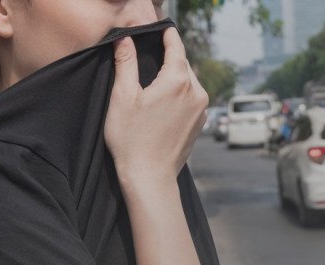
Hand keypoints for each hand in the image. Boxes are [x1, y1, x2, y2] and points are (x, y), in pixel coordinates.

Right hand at [104, 28, 208, 190]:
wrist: (150, 177)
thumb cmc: (132, 140)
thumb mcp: (122, 97)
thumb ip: (126, 63)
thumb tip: (124, 39)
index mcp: (178, 80)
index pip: (175, 45)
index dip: (167, 33)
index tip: (161, 26)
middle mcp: (196, 92)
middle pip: (183, 63)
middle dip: (169, 56)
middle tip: (151, 52)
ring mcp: (202, 110)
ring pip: (189, 81)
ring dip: (175, 76)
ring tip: (155, 80)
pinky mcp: (200, 124)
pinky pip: (192, 99)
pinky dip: (180, 94)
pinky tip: (163, 102)